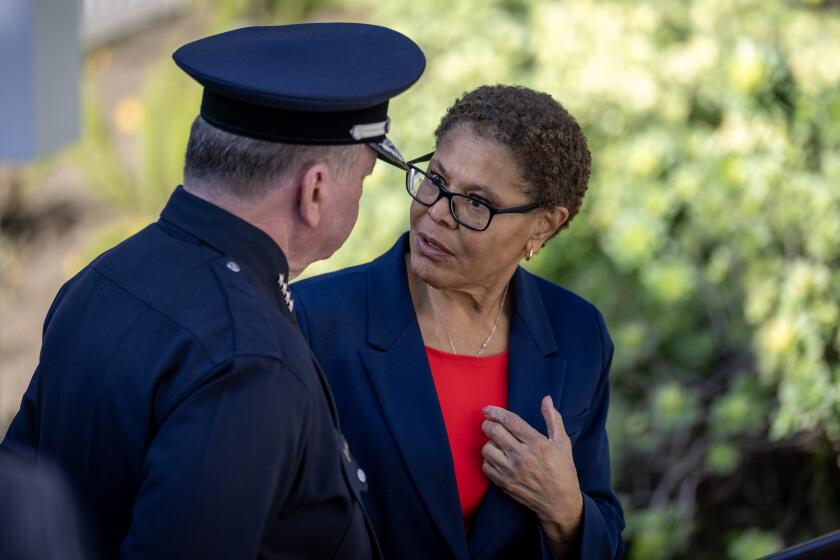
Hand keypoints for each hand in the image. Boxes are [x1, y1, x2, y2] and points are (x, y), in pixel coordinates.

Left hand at [481, 395, 582, 550]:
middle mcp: (522, 456)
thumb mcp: (563, 443)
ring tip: (496, 442)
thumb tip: (546, 399)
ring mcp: (512, 471)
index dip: (495, 412)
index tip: (487, 409)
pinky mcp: (505, 484)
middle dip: (488, 424)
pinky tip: (496, 458)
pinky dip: (488, 460)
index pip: (510, 421)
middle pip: (494, 432)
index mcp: (537, 443)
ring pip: (487, 449)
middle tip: (489, 423)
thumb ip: (553, 419)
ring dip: (488, 442)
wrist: (560, 502)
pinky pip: (486, 467)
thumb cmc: (563, 470)